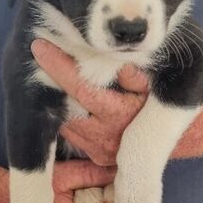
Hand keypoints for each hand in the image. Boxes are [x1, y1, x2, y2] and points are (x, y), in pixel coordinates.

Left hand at [31, 39, 148, 165]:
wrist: (164, 138)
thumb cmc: (155, 104)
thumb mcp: (150, 86)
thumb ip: (134, 75)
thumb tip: (118, 64)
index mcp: (119, 114)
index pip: (82, 87)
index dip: (59, 67)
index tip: (40, 48)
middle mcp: (105, 136)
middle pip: (65, 105)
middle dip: (49, 81)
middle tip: (38, 58)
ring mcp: (97, 149)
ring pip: (63, 120)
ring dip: (54, 98)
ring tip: (47, 75)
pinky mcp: (94, 155)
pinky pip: (69, 133)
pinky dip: (62, 115)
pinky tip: (61, 98)